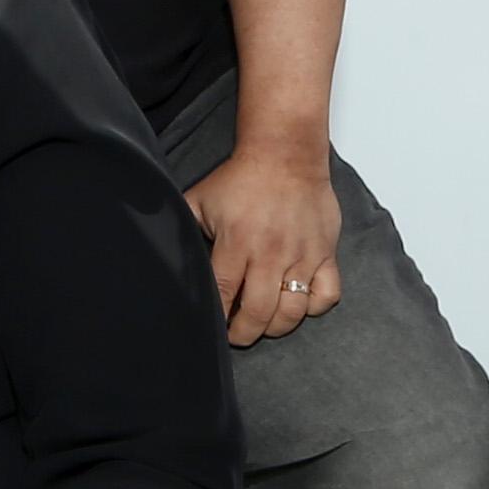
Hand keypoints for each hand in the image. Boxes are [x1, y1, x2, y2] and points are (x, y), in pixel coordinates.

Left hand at [186, 141, 342, 346]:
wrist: (285, 154)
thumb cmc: (241, 178)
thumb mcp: (199, 200)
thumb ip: (183, 230)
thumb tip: (161, 251)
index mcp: (236, 243)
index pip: (222, 295)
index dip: (216, 318)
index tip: (214, 328)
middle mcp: (270, 253)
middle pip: (257, 313)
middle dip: (244, 333)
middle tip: (237, 334)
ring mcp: (301, 255)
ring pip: (292, 312)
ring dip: (275, 326)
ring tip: (264, 323)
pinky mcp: (325, 253)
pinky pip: (327, 295)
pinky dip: (313, 307)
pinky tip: (298, 303)